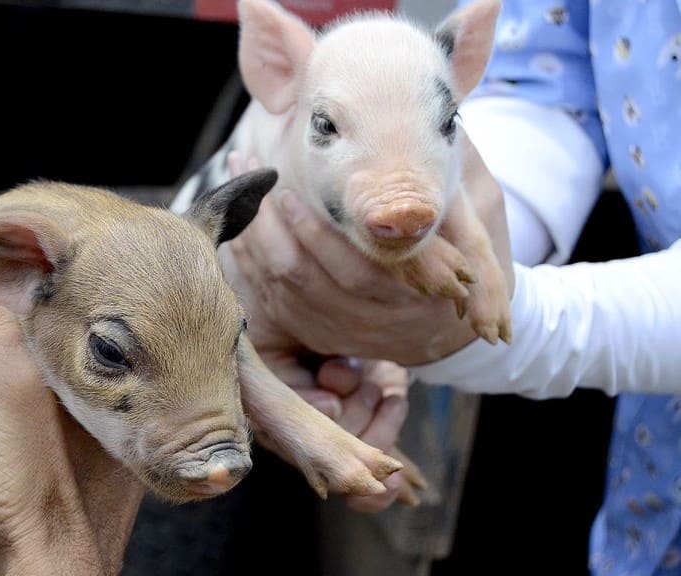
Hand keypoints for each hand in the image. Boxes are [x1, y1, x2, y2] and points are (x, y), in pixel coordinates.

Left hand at [222, 135, 512, 365]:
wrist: (451, 322)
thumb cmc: (466, 252)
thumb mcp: (478, 208)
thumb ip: (452, 172)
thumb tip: (427, 113)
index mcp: (414, 290)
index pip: (357, 268)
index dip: (315, 234)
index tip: (287, 192)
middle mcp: (372, 319)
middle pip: (303, 277)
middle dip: (268, 224)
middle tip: (255, 172)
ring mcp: (339, 329)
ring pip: (280, 288)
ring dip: (251, 235)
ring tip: (239, 181)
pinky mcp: (315, 332)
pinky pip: (268, 301)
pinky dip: (246, 262)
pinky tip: (238, 221)